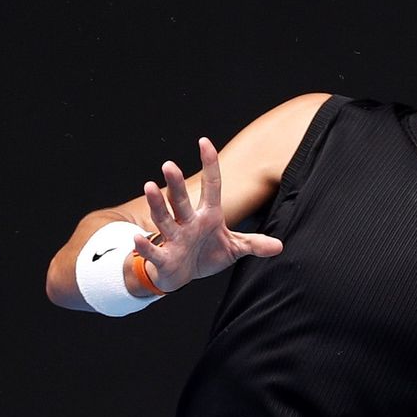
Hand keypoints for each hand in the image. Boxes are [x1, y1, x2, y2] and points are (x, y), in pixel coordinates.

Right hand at [135, 137, 282, 292]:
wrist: (182, 275)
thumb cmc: (206, 254)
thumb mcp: (234, 248)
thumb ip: (254, 244)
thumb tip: (279, 246)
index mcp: (207, 216)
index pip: (210, 186)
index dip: (209, 165)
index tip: (204, 141)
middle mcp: (188, 222)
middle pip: (181, 200)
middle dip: (175, 184)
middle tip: (169, 165)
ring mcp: (174, 239)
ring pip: (164, 219)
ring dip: (157, 204)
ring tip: (149, 186)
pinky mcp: (164, 257)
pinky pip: (154, 251)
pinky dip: (145, 246)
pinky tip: (137, 238)